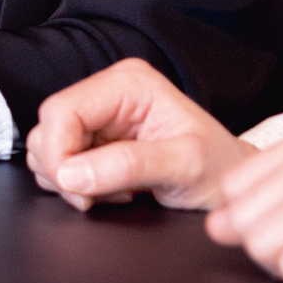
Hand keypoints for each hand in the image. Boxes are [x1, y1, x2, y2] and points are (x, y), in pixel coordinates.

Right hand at [27, 58, 252, 210]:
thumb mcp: (185, 166)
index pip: (61, 110)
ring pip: (48, 146)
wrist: (235, 186)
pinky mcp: (96, 140)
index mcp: (129, 84)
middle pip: (48, 128)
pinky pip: (61, 163)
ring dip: (69, 180)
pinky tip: (109, 192)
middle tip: (96, 198)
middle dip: (63, 170)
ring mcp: (101, 117)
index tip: (75, 190)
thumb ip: (128, 166)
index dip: (57, 153)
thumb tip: (72, 174)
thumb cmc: (221, 169)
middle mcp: (109, 93)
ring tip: (111, 194)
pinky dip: (75, 186)